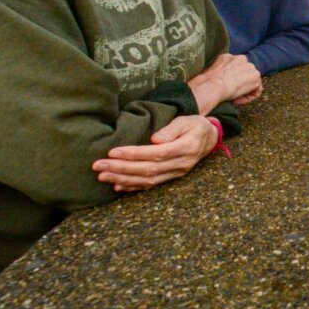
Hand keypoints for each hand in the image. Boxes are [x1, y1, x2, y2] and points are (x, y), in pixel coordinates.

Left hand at [92, 115, 218, 192]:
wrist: (209, 138)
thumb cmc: (195, 126)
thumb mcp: (187, 121)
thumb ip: (172, 129)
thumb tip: (155, 139)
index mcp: (185, 148)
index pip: (155, 154)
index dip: (133, 154)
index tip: (112, 152)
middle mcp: (181, 164)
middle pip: (148, 170)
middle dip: (121, 169)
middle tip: (99, 166)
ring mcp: (176, 174)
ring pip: (147, 180)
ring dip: (123, 179)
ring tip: (102, 176)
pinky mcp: (171, 178)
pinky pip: (151, 185)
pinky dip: (133, 187)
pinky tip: (117, 186)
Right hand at [187, 53, 262, 110]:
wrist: (212, 85)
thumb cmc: (207, 83)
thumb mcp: (211, 73)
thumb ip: (219, 74)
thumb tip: (218, 82)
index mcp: (228, 57)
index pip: (236, 69)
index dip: (231, 81)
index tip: (225, 89)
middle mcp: (240, 59)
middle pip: (245, 74)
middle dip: (240, 85)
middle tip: (231, 95)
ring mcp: (249, 66)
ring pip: (251, 82)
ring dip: (244, 92)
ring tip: (234, 99)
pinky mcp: (255, 76)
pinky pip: (256, 90)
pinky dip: (249, 97)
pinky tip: (238, 100)